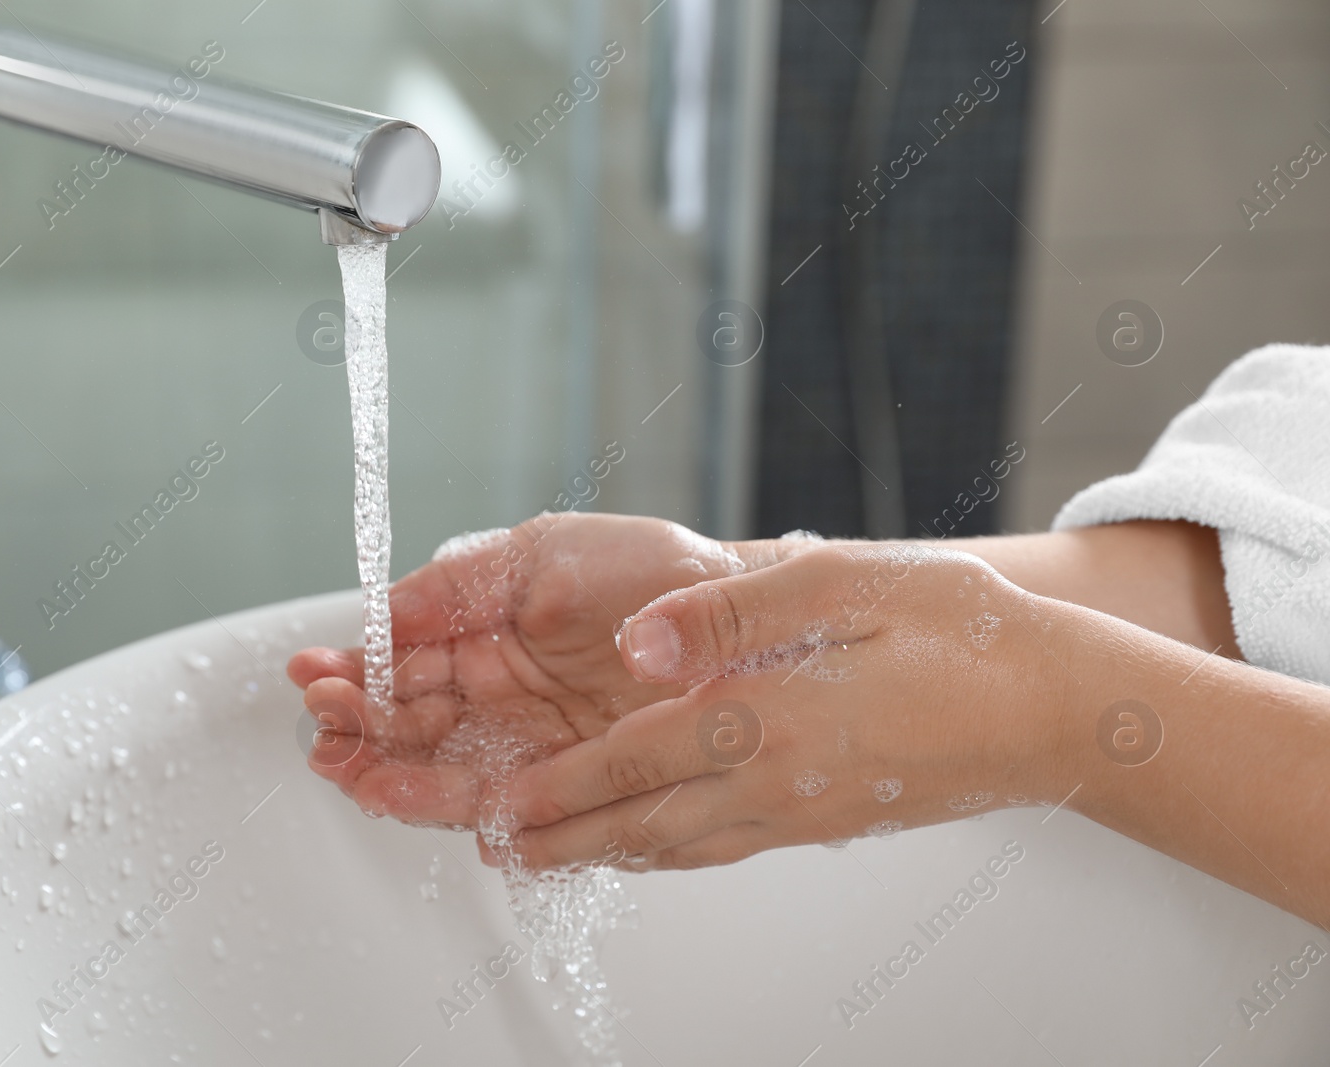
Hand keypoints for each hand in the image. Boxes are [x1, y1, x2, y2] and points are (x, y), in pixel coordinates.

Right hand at [287, 513, 799, 828]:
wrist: (744, 618)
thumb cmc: (652, 571)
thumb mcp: (541, 556)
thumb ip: (458, 586)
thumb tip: (380, 613)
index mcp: (486, 636)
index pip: (404, 663)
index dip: (356, 673)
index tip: (315, 678)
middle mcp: (503, 697)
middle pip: (414, 726)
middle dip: (362, 732)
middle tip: (325, 737)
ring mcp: (535, 746)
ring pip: (448, 771)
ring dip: (394, 776)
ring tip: (354, 777)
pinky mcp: (574, 786)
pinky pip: (508, 806)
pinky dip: (460, 808)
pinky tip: (419, 802)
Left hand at [501, 543, 1080, 870]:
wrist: (1057, 708)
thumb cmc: (960, 633)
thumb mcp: (841, 585)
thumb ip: (728, 612)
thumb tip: (638, 641)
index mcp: (765, 718)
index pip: (633, 761)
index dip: (558, 786)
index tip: (500, 804)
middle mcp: (773, 781)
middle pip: (641, 821)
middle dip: (562, 836)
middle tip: (500, 848)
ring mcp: (802, 813)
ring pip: (680, 845)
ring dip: (607, 852)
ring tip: (556, 858)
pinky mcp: (829, 822)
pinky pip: (727, 847)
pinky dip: (671, 852)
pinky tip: (658, 844)